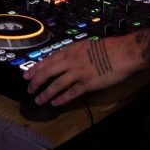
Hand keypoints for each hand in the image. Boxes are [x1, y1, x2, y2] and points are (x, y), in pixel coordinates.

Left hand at [23, 36, 141, 106]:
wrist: (123, 52)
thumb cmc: (108, 48)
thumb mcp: (86, 46)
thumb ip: (74, 54)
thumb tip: (66, 61)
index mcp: (70, 51)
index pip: (47, 61)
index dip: (36, 69)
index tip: (27, 75)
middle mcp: (71, 61)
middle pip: (47, 72)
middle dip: (36, 82)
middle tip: (29, 89)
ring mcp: (78, 73)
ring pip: (56, 84)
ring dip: (46, 93)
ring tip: (39, 100)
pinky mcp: (87, 83)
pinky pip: (71, 93)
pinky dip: (61, 98)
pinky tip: (55, 103)